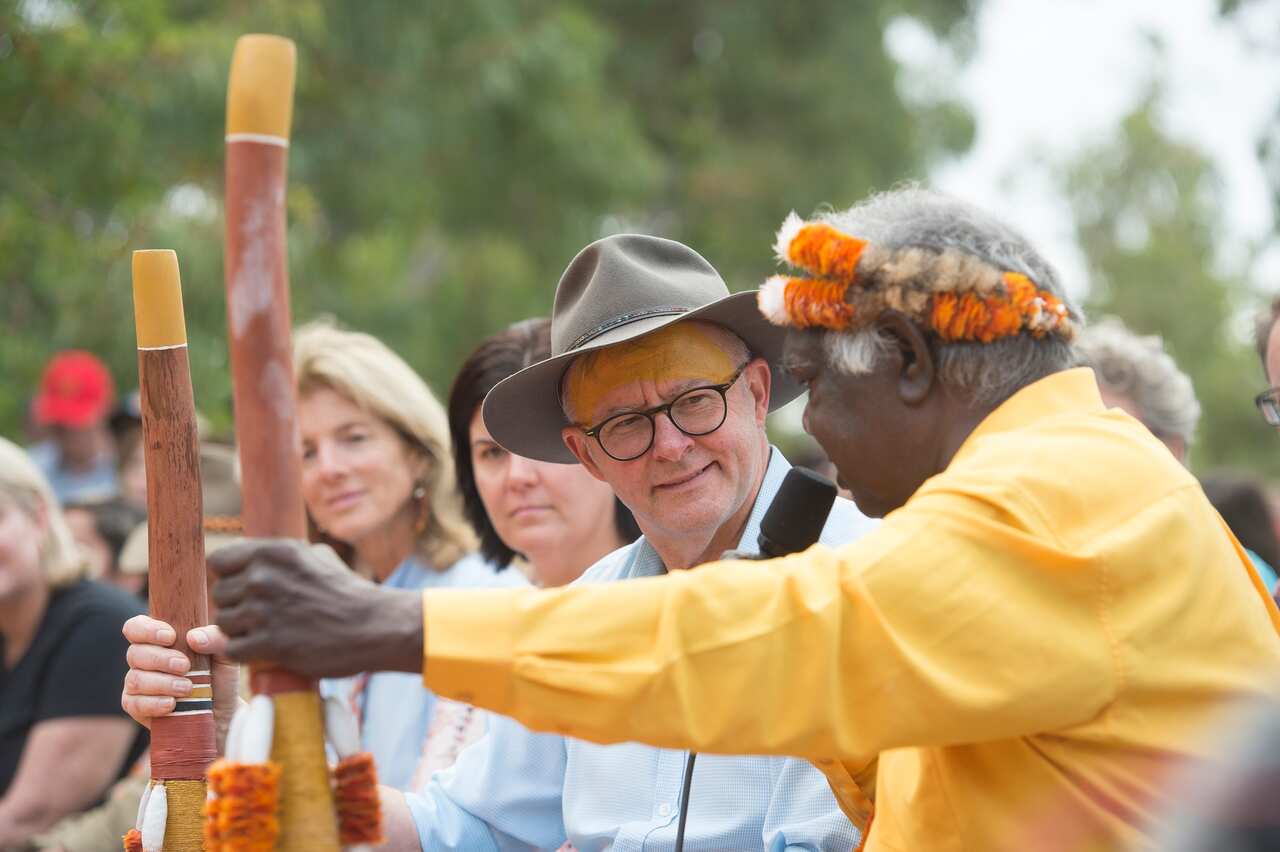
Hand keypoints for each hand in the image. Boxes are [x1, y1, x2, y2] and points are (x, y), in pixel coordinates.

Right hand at [120, 615, 240, 750]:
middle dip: (161, 659)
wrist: (222, 712)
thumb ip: (215, 638)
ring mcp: (137, 683)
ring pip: (136, 679)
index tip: (171, 637)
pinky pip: (134, 703)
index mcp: (159, 640)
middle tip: (185, 666)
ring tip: (187, 688)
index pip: (136, 627)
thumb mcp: (225, 654)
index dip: (147, 630)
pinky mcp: (136, 707)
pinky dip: (154, 703)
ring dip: (162, 683)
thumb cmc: (220, 677)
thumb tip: (193, 637)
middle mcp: (143, 659)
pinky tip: (172, 704)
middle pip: (135, 653)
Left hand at [208, 539, 422, 678]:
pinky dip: (247, 654)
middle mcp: (264, 577)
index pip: (219, 560)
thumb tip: (246, 555)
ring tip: (268, 632)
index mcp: (274, 552)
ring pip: (224, 623)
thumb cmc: (346, 592)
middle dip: (237, 606)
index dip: (229, 575)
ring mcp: (264, 611)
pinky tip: (267, 650)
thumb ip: (279, 557)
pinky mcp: (269, 643)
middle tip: (262, 616)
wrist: (374, 626)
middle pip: (220, 594)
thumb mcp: (317, 557)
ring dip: (241, 631)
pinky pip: (234, 650)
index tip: (243, 588)